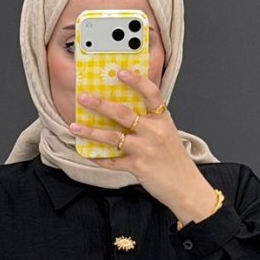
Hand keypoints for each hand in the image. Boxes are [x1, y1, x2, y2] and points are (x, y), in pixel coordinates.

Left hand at [69, 67, 215, 220]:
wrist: (186, 186)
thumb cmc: (174, 159)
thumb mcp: (167, 133)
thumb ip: (150, 121)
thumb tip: (123, 110)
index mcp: (162, 120)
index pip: (151, 93)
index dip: (136, 81)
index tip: (120, 72)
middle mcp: (154, 132)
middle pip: (123, 113)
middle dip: (100, 104)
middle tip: (83, 98)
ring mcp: (145, 149)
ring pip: (112, 137)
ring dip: (91, 131)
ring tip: (74, 127)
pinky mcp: (138, 167)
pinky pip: (113, 161)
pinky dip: (98, 157)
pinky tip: (87, 152)